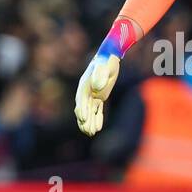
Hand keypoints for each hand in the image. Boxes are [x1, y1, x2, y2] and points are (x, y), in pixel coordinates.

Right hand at [74, 17, 136, 136]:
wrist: (110, 57)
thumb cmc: (106, 61)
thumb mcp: (104, 67)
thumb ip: (99, 76)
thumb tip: (96, 88)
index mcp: (84, 85)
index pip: (81, 100)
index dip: (81, 109)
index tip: (83, 118)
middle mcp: (86, 92)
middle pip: (83, 109)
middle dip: (85, 121)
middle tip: (87, 132)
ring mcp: (92, 95)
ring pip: (89, 112)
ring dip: (90, 122)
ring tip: (91, 134)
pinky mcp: (99, 97)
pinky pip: (97, 110)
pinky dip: (97, 118)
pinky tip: (98, 128)